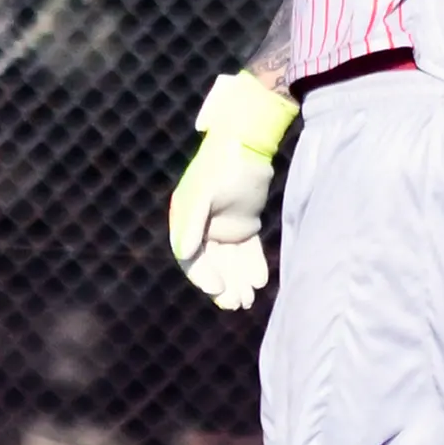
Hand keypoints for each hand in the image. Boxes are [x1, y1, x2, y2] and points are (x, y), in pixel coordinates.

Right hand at [167, 73, 298, 308]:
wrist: (251, 140)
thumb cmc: (225, 163)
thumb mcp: (206, 191)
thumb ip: (192, 221)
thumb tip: (182, 254)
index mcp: (186, 217)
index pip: (190, 257)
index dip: (202, 276)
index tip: (218, 289)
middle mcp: (202, 225)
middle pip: (211, 264)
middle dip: (223, 286)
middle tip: (236, 304)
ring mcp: (224, 225)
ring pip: (230, 261)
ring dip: (238, 281)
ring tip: (248, 300)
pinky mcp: (245, 224)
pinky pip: (247, 251)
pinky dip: (253, 266)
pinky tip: (260, 282)